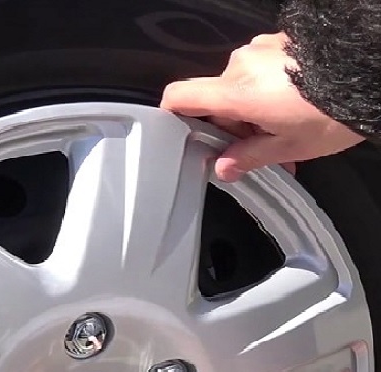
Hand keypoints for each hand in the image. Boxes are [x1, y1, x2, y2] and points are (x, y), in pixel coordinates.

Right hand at [160, 32, 363, 181]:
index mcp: (234, 92)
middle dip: (235, 125)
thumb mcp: (288, 146)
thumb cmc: (331, 112)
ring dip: (256, 108)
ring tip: (287, 131)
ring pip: (244, 86)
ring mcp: (263, 49)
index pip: (179, 96)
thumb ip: (248, 157)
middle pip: (218, 98)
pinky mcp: (283, 42)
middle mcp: (241, 65)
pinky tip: (297, 107)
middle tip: (260, 149)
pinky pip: (265, 70)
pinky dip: (273, 90)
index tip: (179, 130)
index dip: (171, 114)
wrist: (369, 75)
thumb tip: (224, 168)